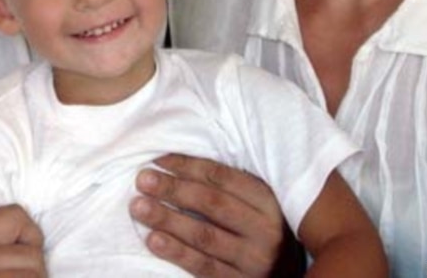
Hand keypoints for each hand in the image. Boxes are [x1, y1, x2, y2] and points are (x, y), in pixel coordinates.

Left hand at [130, 154, 297, 277]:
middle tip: (142, 180)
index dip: (187, 165)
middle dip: (173, 190)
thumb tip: (174, 159)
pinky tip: (153, 240)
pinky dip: (176, 252)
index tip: (158, 159)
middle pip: (211, 204)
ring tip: (139, 206)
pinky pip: (203, 267)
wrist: (287, 274)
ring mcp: (254, 260)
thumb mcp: (255, 202)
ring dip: (167, 220)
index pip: (221, 177)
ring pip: (204, 236)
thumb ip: (227, 184)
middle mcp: (265, 230)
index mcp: (267, 200)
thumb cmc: (259, 227)